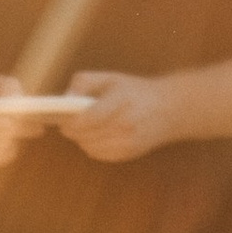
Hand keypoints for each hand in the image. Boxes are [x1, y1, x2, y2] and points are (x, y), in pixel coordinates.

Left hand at [61, 69, 176, 161]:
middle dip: (73, 131)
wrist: (169, 109)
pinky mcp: (129, 153)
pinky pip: (99, 154)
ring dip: (81, 139)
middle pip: (85, 135)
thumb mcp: (110, 78)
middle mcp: (126, 123)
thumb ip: (84, 83)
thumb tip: (64, 99)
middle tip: (68, 124)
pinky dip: (92, 147)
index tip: (62, 119)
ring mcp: (129, 141)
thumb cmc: (134, 91)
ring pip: (89, 147)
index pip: (88, 118)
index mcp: (122, 100)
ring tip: (81, 129)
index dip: (71, 122)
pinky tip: (95, 136)